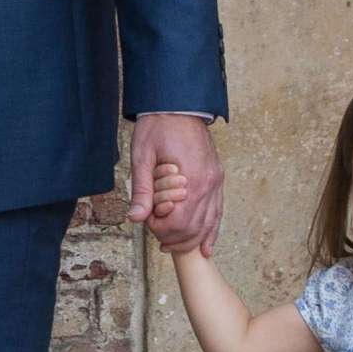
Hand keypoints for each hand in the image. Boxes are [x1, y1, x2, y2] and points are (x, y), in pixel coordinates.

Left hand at [127, 114, 223, 255]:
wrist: (179, 104)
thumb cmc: (159, 126)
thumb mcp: (143, 155)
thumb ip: (142, 190)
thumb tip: (135, 218)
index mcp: (190, 179)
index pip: (178, 222)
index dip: (161, 228)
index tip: (148, 221)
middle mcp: (208, 185)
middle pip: (194, 228)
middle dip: (174, 237)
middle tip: (157, 236)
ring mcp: (215, 184)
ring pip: (208, 225)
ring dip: (191, 241)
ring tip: (174, 247)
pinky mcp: (217, 181)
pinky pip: (217, 214)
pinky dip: (211, 233)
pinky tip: (205, 247)